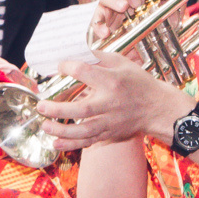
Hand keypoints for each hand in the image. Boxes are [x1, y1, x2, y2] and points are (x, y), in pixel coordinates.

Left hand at [36, 49, 186, 147]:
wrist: (157, 108)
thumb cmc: (138, 82)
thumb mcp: (122, 63)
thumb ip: (98, 57)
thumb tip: (74, 53)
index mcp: (112, 81)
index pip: (85, 72)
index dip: (68, 67)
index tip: (60, 66)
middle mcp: (110, 103)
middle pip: (81, 109)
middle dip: (58, 109)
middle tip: (41, 106)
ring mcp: (110, 121)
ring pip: (83, 131)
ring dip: (62, 130)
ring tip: (44, 125)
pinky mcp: (109, 133)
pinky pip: (88, 142)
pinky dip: (71, 145)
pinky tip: (55, 143)